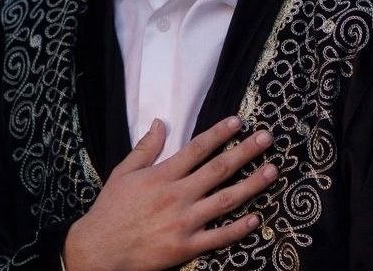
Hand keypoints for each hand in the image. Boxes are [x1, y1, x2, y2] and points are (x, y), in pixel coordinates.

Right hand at [63, 116, 276, 270]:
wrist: (100, 250)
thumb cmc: (111, 208)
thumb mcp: (123, 172)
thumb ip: (146, 148)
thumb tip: (162, 122)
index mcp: (163, 175)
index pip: (198, 148)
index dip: (219, 133)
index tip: (238, 122)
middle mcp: (178, 195)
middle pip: (219, 169)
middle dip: (245, 152)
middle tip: (266, 139)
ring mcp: (185, 222)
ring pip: (225, 200)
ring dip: (251, 185)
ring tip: (272, 171)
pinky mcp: (187, 247)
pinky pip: (219, 237)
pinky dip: (239, 228)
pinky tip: (257, 218)